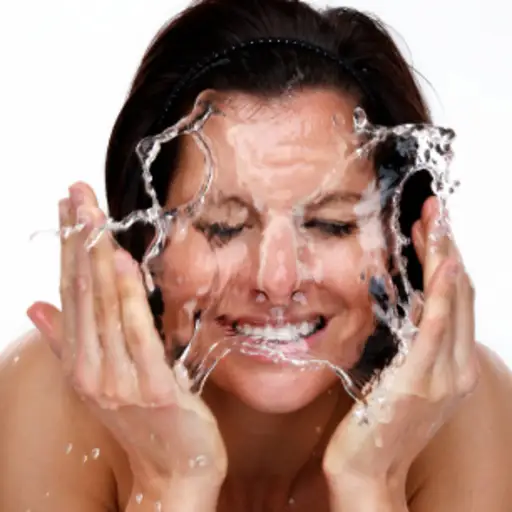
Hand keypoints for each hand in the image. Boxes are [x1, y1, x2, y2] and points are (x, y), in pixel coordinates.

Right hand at [27, 182, 226, 495]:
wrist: (173, 470)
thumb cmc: (142, 422)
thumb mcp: (98, 380)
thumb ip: (68, 341)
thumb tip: (35, 305)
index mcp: (81, 361)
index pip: (69, 292)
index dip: (65, 248)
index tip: (64, 208)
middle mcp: (92, 368)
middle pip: (82, 291)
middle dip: (78, 238)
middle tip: (76, 192)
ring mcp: (119, 378)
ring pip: (104, 306)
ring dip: (96, 256)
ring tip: (92, 213)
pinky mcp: (153, 387)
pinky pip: (137, 333)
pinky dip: (126, 296)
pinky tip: (120, 260)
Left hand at [322, 196, 478, 506]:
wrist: (368, 471)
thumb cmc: (377, 424)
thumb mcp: (399, 379)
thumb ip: (409, 347)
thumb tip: (405, 311)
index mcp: (452, 367)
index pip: (457, 303)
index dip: (447, 262)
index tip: (432, 230)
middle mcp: (456, 369)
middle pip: (461, 295)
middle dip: (447, 249)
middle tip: (434, 211)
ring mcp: (443, 376)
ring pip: (452, 303)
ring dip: (442, 258)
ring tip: (432, 222)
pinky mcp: (420, 380)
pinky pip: (436, 329)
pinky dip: (443, 295)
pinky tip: (442, 265)